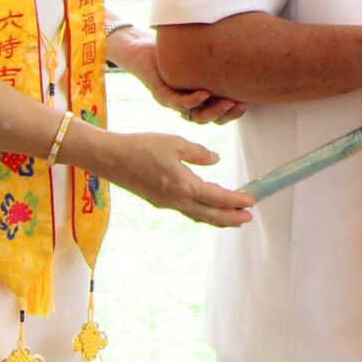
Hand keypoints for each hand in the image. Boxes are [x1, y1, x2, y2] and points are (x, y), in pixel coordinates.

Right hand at [97, 130, 253, 227]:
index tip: (252, 202)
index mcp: (184, 185)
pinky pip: (186, 211)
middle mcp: (177, 199)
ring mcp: (167, 203)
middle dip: (231, 218)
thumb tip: (215, 161)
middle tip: (248, 219)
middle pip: (210, 214)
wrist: (110, 159)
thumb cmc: (141, 146)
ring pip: (198, 215)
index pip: (217, 197)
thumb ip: (198, 153)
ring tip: (232, 218)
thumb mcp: (174, 142)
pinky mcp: (159, 201)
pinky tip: (205, 208)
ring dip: (217, 218)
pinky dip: (201, 212)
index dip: (236, 201)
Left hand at [111, 25, 245, 123]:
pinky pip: (178, 102)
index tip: (249, 102)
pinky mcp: (161, 94)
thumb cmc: (172, 49)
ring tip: (229, 101)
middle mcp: (186, 104)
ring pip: (196, 115)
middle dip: (228, 114)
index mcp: (197, 98)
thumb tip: (246, 49)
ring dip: (214, 111)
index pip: (219, 114)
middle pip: (210, 119)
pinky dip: (193, 100)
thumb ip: (216, 59)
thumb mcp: (200, 56)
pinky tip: (205, 93)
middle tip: (242, 104)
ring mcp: (173, 101)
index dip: (234, 112)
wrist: (140, 45)